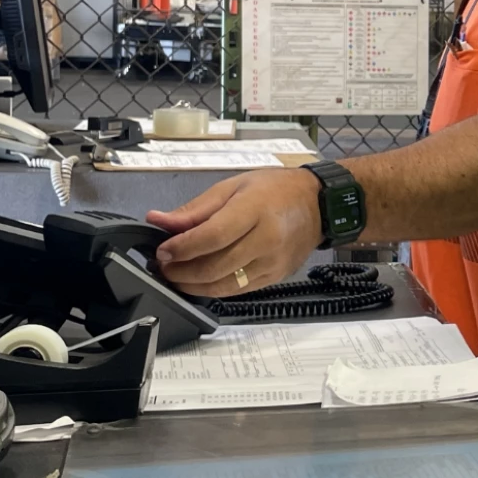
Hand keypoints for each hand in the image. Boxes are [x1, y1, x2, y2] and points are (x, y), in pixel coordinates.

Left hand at [147, 168, 321, 296]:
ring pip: (224, 285)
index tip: (162, 251)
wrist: (320, 206)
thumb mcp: (233, 186)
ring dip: (193, 286)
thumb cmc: (275, 190)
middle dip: (182, 271)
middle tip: (164, 266)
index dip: (182, 248)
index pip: (212, 236)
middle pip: (215, 266)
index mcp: (255, 209)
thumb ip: (196, 209)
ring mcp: (273, 263)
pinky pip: (238, 291)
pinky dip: (213, 289)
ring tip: (176, 276)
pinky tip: (200, 281)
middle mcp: (267, 240)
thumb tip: (158, 220)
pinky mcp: (275, 278)